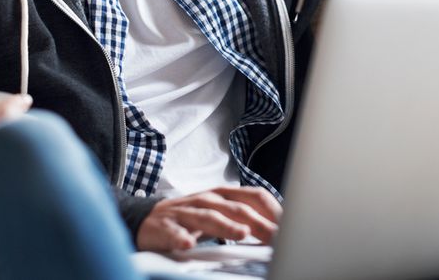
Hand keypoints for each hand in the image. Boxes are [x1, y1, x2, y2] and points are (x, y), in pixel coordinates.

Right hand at [136, 186, 282, 251]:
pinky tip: (188, 243)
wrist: (148, 219)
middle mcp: (206, 199)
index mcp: (223, 195)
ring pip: (208, 216)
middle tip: (275, 237)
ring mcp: (185, 212)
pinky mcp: (164, 226)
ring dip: (226, 225)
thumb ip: (244, 216)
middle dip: (258, 223)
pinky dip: (182, 237)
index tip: (290, 227)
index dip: (273, 210)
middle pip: (236, 208)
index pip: (254, 196)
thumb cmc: (190, 217)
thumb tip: (277, 229)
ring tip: (241, 234)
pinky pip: (174, 231)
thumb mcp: (219, 212)